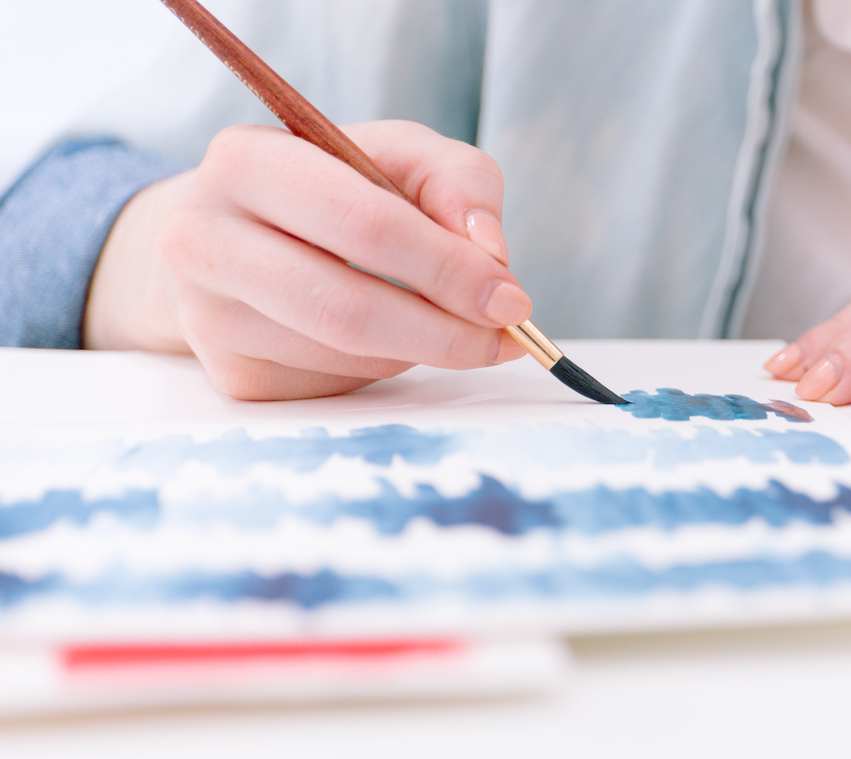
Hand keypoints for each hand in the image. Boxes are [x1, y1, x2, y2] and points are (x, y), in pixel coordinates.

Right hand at [84, 121, 528, 399]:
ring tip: (442, 318)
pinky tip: (387, 335)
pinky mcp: (234, 376)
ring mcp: (210, 318)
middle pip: (348, 308)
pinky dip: (388, 365)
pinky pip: (340, 385)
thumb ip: (458, 182)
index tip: (511, 297)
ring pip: (350, 355)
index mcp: (245, 162)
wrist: (233, 237)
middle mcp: (204, 240)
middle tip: (504, 337)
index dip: (448, 266)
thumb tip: (491, 256)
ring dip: (422, 347)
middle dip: (447, 330)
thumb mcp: (398, 156)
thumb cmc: (333, 190)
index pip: (363, 222)